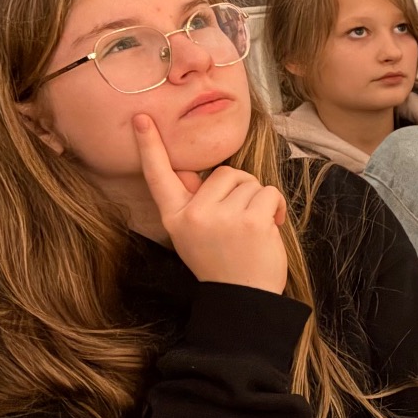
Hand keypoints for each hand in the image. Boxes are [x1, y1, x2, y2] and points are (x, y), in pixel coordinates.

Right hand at [134, 115, 288, 291]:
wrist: (244, 298)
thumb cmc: (224, 262)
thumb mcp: (194, 234)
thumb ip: (194, 203)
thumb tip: (190, 173)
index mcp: (175, 218)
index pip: (159, 177)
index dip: (150, 147)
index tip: (142, 119)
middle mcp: (193, 215)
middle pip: (222, 172)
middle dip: (239, 190)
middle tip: (240, 220)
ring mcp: (221, 217)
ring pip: (248, 181)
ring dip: (258, 200)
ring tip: (252, 229)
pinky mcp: (249, 219)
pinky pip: (268, 192)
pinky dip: (275, 207)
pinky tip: (268, 228)